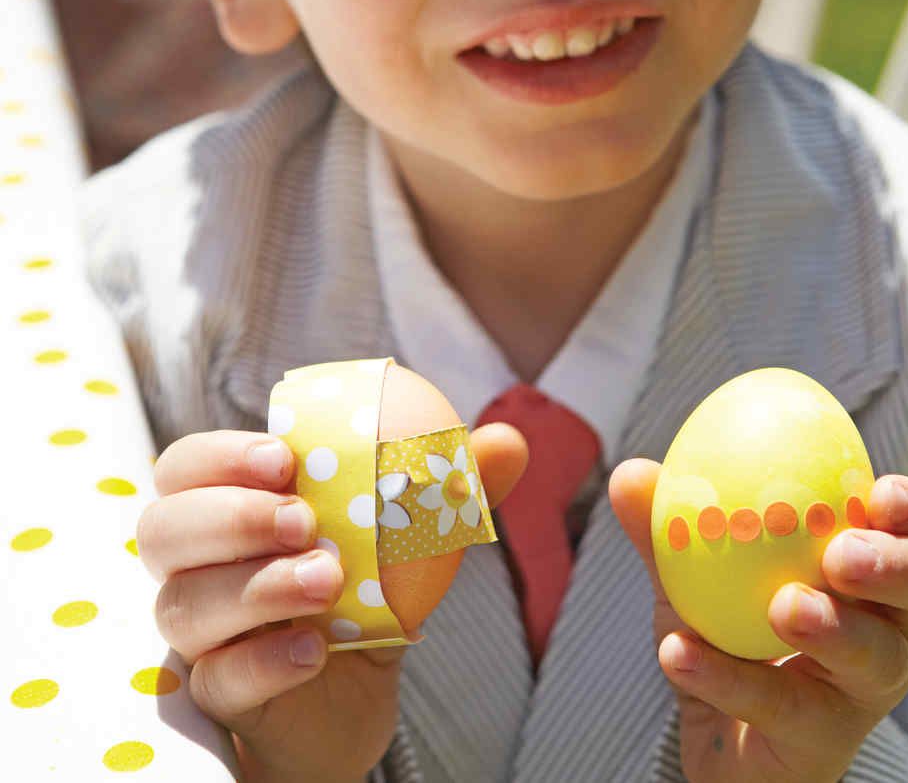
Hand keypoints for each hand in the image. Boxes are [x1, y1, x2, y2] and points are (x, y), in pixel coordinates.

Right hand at [138, 424, 525, 782]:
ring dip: (254, 586)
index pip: (186, 467)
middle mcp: (203, 569)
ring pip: (181, 604)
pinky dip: (264, 659)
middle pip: (163, 528)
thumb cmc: (365, 597)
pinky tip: (315, 649)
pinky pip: (217, 679)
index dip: (219, 456)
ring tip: (326, 580)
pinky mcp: (220, 699)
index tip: (282, 458)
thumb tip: (508, 441)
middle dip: (229, 516)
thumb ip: (449, 489)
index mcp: (235, 511)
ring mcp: (204, 638)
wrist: (356, 703)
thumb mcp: (407, 539)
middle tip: (302, 519)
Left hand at [610, 464, 907, 781]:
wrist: (719, 742)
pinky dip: (728, 676)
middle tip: (842, 552)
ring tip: (784, 606)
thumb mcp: (699, 573)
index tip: (880, 490)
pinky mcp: (822, 744)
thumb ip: (671, 524)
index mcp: (871, 573)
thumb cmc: (730, 631)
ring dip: (836, 629)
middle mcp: (888, 631)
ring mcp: (862, 694)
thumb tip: (631, 473)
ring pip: (876, 660)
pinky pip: (783, 708)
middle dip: (898, 566)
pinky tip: (678, 652)